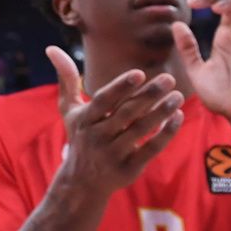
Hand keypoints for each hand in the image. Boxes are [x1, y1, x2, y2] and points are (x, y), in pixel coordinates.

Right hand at [46, 45, 184, 196]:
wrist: (82, 182)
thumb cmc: (80, 137)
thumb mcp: (69, 110)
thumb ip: (67, 79)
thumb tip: (52, 48)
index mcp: (85, 120)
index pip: (104, 100)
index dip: (121, 87)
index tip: (140, 73)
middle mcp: (98, 137)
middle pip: (127, 113)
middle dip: (149, 95)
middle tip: (169, 79)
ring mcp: (114, 154)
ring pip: (141, 130)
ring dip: (161, 112)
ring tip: (178, 96)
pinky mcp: (130, 168)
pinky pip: (151, 149)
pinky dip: (166, 133)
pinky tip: (178, 117)